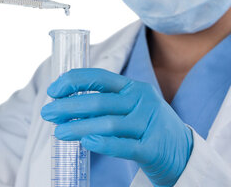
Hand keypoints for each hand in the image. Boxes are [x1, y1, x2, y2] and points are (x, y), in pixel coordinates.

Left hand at [40, 68, 192, 186]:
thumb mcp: (131, 107)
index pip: (100, 77)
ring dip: (79, 127)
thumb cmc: (147, 127)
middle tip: (47, 113)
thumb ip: (105, 102)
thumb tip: (64, 103)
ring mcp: (149, 123)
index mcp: (134, 87)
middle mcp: (142, 101)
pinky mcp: (153, 147)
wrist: (183, 153)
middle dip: (68, 106)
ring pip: (108, 123)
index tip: (53, 91)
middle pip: (99, 101)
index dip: (74, 81)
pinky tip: (86, 143)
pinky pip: (125, 145)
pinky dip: (104, 144)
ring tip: (58, 132)